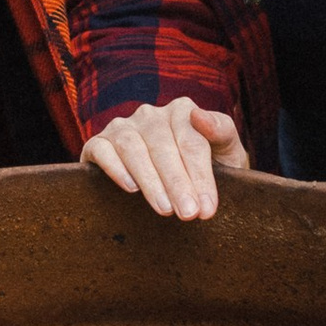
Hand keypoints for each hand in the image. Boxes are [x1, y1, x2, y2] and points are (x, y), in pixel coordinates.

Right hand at [83, 98, 250, 221]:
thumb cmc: (210, 168)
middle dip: (177, 183)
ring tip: (164, 209)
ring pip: (132, 147)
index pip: (191, 142)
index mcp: (182, 111)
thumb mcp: (226, 151)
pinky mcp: (98, 144)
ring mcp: (122, 127)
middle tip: (188, 214)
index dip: (200, 176)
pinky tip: (130, 188)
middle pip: (162, 146)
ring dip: (149, 180)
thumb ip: (222, 130)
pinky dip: (115, 167)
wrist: (180, 186)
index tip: (207, 208)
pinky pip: (101, 150)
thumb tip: (198, 115)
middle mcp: (150, 115)